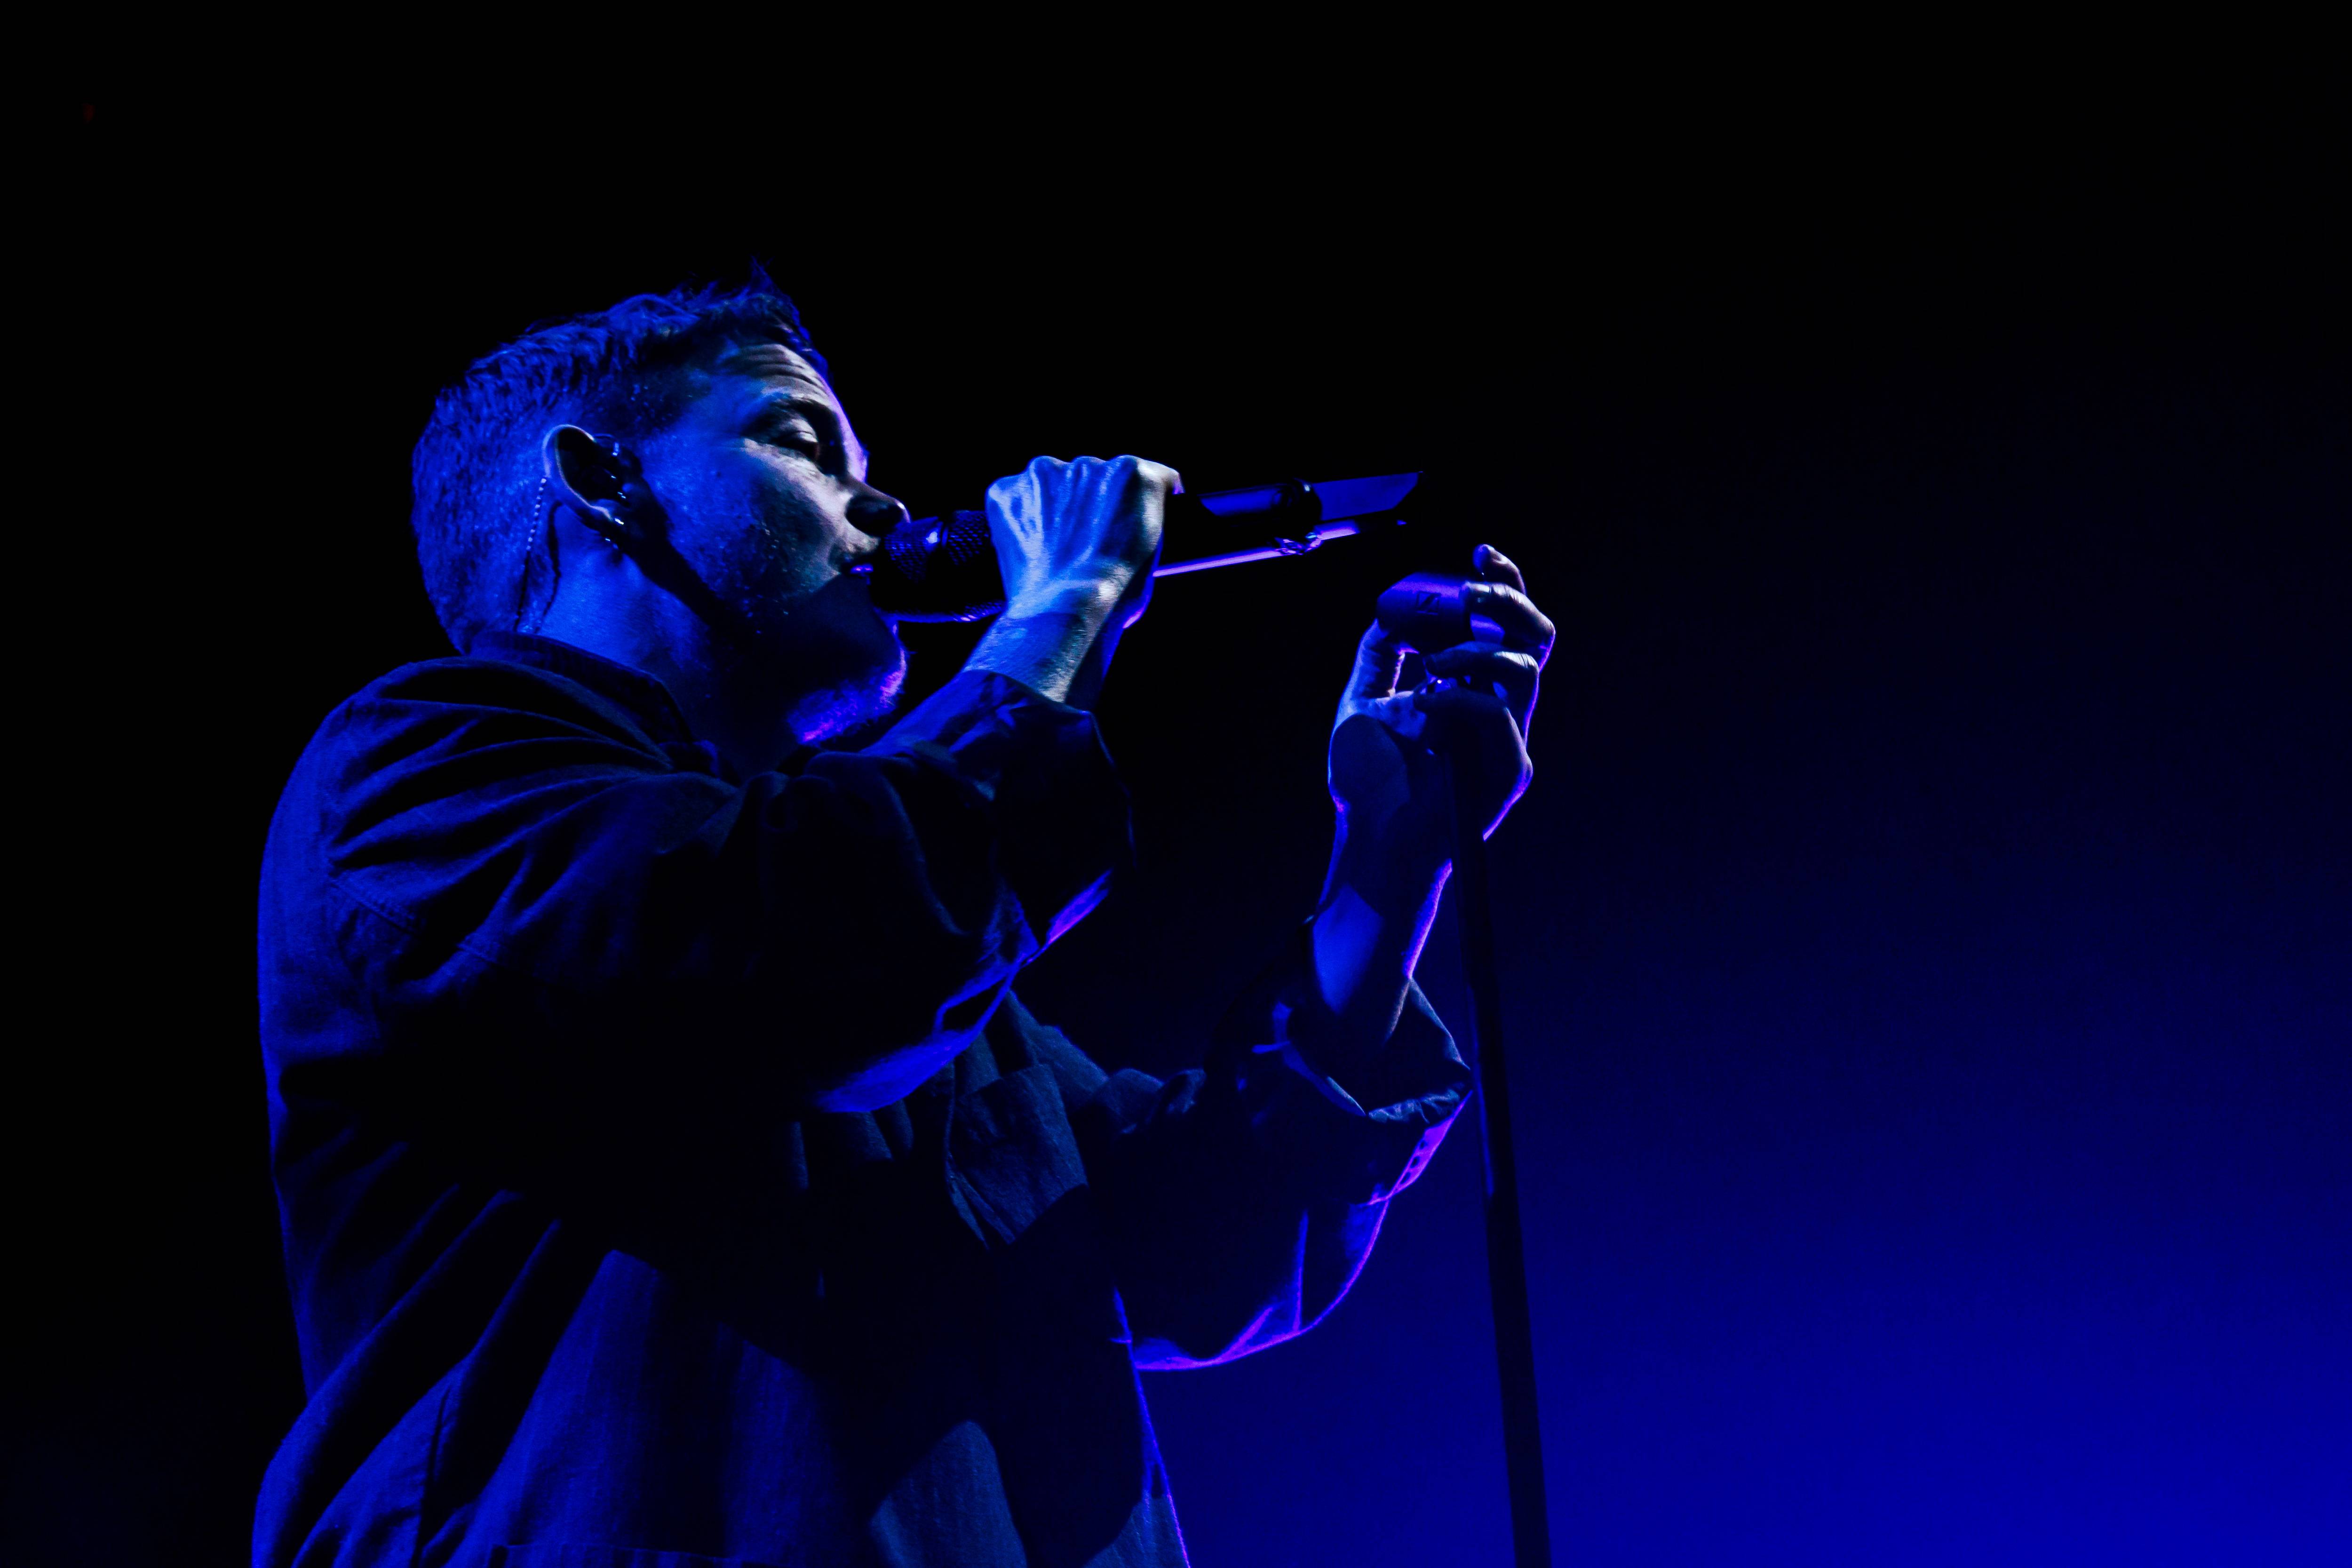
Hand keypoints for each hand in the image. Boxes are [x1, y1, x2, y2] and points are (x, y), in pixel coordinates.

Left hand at [969, 455, 1177, 704]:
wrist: (1064, 613)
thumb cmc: (1114, 593)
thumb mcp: (1150, 550)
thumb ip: (1138, 517)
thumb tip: (1122, 518)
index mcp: (1132, 473)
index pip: (1145, 474)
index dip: (1140, 501)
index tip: (1130, 520)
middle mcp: (1088, 463)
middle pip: (1095, 477)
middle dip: (1093, 503)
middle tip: (1089, 543)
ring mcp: (1043, 474)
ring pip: (1054, 484)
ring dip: (1057, 506)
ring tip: (1058, 549)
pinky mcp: (1006, 490)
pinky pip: (1018, 497)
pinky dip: (1023, 517)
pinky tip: (1033, 547)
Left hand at [1327, 545, 1553, 915]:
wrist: (1370, 841)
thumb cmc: (1370, 783)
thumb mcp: (1362, 699)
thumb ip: (1380, 651)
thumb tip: (1393, 604)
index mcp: (1474, 689)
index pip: (1508, 626)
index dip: (1504, 582)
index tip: (1479, 552)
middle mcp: (1501, 711)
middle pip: (1536, 636)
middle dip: (1505, 600)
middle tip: (1468, 592)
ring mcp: (1509, 742)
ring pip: (1524, 670)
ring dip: (1474, 651)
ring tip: (1430, 666)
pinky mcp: (1506, 773)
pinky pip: (1498, 717)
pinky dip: (1461, 699)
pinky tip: (1426, 702)